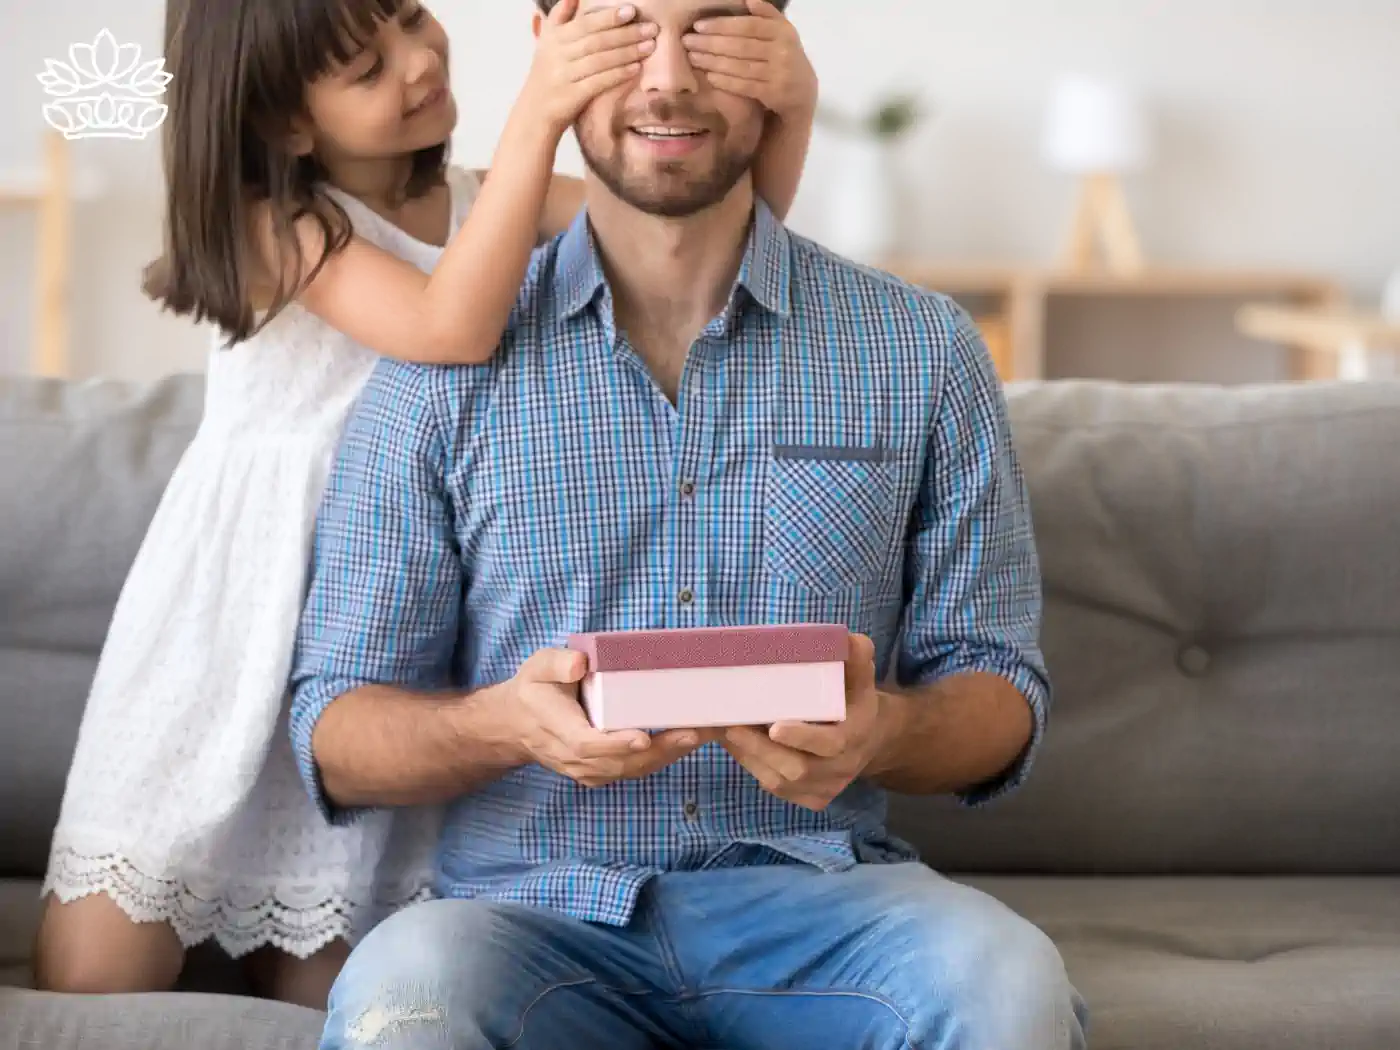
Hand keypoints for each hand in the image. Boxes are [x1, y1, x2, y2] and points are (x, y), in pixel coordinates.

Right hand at [506, 648, 712, 787]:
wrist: (516, 725)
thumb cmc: (533, 690)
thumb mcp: (537, 667)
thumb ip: (557, 664)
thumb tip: (580, 664)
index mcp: (559, 730)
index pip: (588, 744)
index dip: (616, 743)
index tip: (644, 736)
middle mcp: (574, 757)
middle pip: (620, 762)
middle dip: (660, 750)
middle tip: (695, 732)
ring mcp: (587, 770)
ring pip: (630, 770)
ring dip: (667, 756)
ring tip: (700, 735)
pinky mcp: (599, 773)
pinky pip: (631, 771)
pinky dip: (659, 760)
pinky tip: (684, 744)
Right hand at [523, 0, 657, 134]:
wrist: (534, 112)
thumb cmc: (548, 74)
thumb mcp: (547, 42)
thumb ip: (560, 17)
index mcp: (553, 38)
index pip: (585, 23)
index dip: (609, 17)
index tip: (631, 10)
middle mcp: (557, 54)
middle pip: (596, 40)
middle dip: (626, 33)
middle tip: (651, 28)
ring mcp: (564, 76)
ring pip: (600, 60)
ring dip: (628, 52)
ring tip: (650, 46)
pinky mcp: (571, 96)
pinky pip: (599, 82)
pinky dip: (618, 74)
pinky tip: (636, 68)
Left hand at [682, 0, 816, 118]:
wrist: (802, 93)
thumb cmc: (783, 57)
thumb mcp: (782, 33)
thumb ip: (767, 14)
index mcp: (783, 31)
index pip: (748, 25)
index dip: (722, 25)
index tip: (699, 25)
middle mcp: (782, 51)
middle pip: (741, 46)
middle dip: (711, 43)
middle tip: (688, 41)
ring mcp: (779, 74)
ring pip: (740, 66)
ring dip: (713, 62)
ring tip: (693, 57)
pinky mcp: (773, 94)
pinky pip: (744, 86)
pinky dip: (725, 81)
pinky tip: (709, 76)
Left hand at [720, 634, 901, 810]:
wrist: (868, 739)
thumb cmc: (854, 700)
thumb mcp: (860, 676)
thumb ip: (856, 657)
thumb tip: (847, 639)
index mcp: (855, 736)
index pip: (830, 744)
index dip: (802, 738)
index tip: (774, 727)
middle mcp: (841, 768)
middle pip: (797, 769)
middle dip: (760, 748)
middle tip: (732, 725)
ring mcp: (825, 788)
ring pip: (779, 781)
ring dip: (750, 756)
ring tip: (727, 731)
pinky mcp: (809, 798)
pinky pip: (775, 788)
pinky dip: (752, 765)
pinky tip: (737, 745)